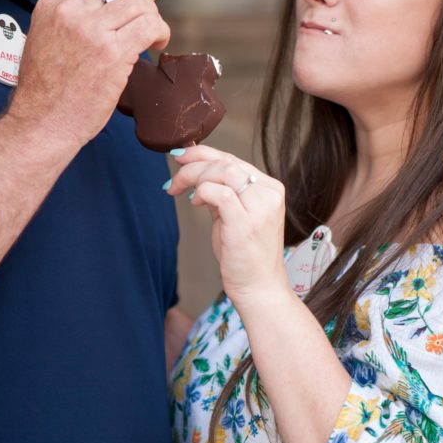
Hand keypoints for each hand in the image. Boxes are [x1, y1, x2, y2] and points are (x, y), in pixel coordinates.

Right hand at [6, 0, 169, 149]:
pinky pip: (149, 26)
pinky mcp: (112, 53)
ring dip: (153, 17)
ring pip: (138, 4)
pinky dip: (161, 31)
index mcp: (50, 5)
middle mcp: (70, 12)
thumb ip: (69, 21)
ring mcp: (91, 31)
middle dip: (142, 1)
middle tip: (150, 18)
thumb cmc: (45, 92)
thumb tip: (107, 10)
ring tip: (154, 35)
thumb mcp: (44, 39)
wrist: (42, 123)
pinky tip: (158, 44)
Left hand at [167, 146, 289, 309]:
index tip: (181, 158)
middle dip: (193, 164)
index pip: (234, 160)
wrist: (259, 288)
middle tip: (173, 177)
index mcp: (270, 189)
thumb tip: (195, 171)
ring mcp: (260, 208)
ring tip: (178, 189)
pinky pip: (219, 193)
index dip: (204, 154)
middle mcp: (269, 194)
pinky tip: (194, 202)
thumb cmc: (245, 256)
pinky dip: (202, 192)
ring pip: (222, 171)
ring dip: (194, 176)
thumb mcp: (234, 216)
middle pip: (226, 162)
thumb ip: (221, 193)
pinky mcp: (246, 223)